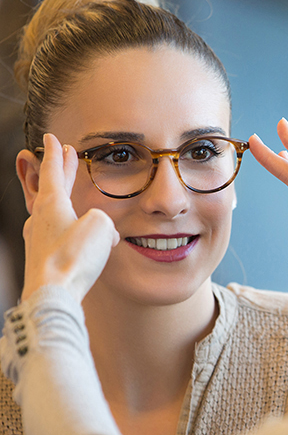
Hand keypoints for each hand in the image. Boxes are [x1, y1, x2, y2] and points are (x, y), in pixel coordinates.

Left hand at [21, 134, 118, 302]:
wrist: (52, 295)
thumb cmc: (73, 259)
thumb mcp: (100, 227)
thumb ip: (103, 221)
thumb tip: (103, 234)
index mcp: (51, 205)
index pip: (52, 172)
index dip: (55, 155)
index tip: (52, 139)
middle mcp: (39, 220)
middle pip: (49, 188)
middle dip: (58, 172)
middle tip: (62, 157)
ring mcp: (38, 240)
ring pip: (53, 214)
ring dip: (66, 203)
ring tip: (77, 201)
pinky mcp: (43, 260)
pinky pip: (59, 238)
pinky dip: (72, 232)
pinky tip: (86, 242)